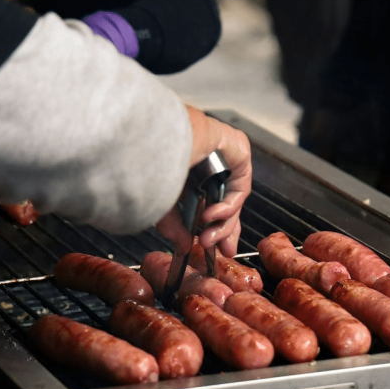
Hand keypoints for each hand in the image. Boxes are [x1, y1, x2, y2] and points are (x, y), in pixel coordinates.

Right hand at [156, 106, 252, 257]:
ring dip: (224, 223)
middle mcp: (208, 161)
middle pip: (226, 201)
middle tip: (222, 250)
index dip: (213, 226)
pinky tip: (211, 216)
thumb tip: (184, 245)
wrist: (156, 138)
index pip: (207, 200)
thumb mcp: (160, 203)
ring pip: (233, 197)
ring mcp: (224, 156)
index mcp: (188, 168)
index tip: (213, 246)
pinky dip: (228, 207)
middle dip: (225, 230)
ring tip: (209, 238)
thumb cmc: (150, 159)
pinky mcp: (238, 150)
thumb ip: (174, 226)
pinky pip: (239, 187)